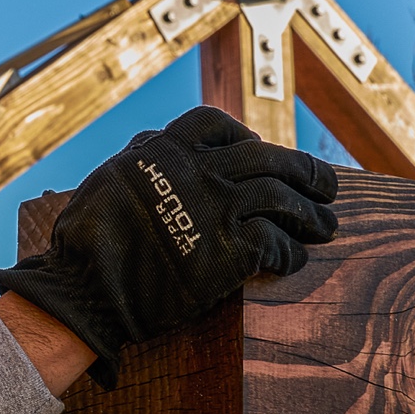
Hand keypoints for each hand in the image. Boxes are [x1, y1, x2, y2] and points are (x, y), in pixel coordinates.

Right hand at [0, 107, 337, 386]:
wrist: (86, 288)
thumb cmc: (86, 241)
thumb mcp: (108, 179)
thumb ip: (140, 159)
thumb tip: (155, 141)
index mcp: (166, 151)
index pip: (218, 125)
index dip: (247, 137)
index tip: (261, 149)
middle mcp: (198, 172)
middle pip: (267, 158)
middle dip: (306, 171)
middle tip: (328, 185)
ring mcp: (216, 209)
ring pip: (281, 199)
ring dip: (311, 214)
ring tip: (327, 226)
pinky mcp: (229, 251)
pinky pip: (276, 244)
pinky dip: (292, 253)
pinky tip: (297, 260)